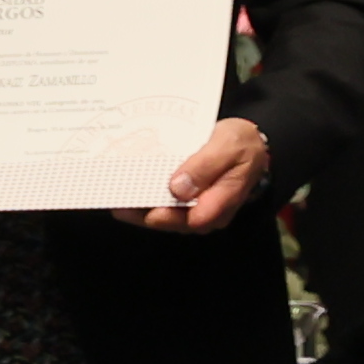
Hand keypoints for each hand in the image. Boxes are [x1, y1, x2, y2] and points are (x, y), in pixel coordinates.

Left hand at [122, 117, 269, 235]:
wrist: (249, 142)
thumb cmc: (241, 143)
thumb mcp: (229, 145)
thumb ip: (206, 166)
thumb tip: (177, 188)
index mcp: (221, 202)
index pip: (190, 218)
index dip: (161, 213)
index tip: (135, 203)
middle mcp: (207, 213)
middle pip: (170, 220)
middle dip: (141, 211)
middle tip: (115, 199)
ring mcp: (195, 210)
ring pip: (162, 215)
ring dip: (138, 206)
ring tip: (114, 193)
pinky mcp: (185, 202)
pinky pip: (161, 205)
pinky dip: (144, 197)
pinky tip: (127, 187)